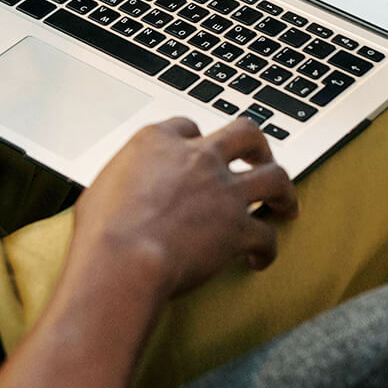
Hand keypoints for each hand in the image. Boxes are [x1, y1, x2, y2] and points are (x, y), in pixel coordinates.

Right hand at [72, 118, 298, 300]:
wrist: (122, 260)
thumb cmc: (101, 230)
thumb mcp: (101, 187)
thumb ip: (123, 181)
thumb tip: (120, 194)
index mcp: (158, 141)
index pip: (188, 127)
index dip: (197, 140)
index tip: (199, 152)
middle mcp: (197, 157)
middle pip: (245, 134)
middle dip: (257, 147)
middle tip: (258, 159)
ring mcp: (222, 191)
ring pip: (274, 176)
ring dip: (284, 191)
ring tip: (286, 204)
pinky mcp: (238, 227)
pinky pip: (266, 235)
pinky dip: (267, 249)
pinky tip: (259, 259)